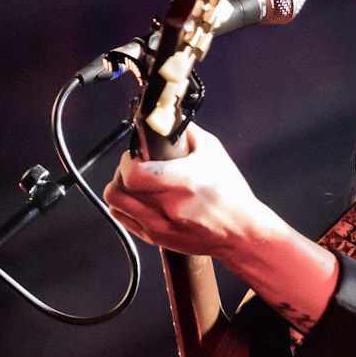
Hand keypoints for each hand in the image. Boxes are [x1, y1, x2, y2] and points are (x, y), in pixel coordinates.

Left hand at [103, 123, 274, 259]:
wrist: (240, 233)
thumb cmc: (230, 193)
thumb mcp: (214, 152)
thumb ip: (186, 131)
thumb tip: (165, 118)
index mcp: (185, 182)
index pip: (134, 172)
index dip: (129, 159)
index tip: (138, 154)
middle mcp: (169, 206)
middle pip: (120, 186)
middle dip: (123, 170)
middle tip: (136, 165)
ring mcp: (160, 226)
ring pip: (115, 203)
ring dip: (119, 188)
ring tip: (134, 182)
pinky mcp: (156, 238)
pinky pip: (121, 219)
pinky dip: (123, 206)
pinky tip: (137, 199)